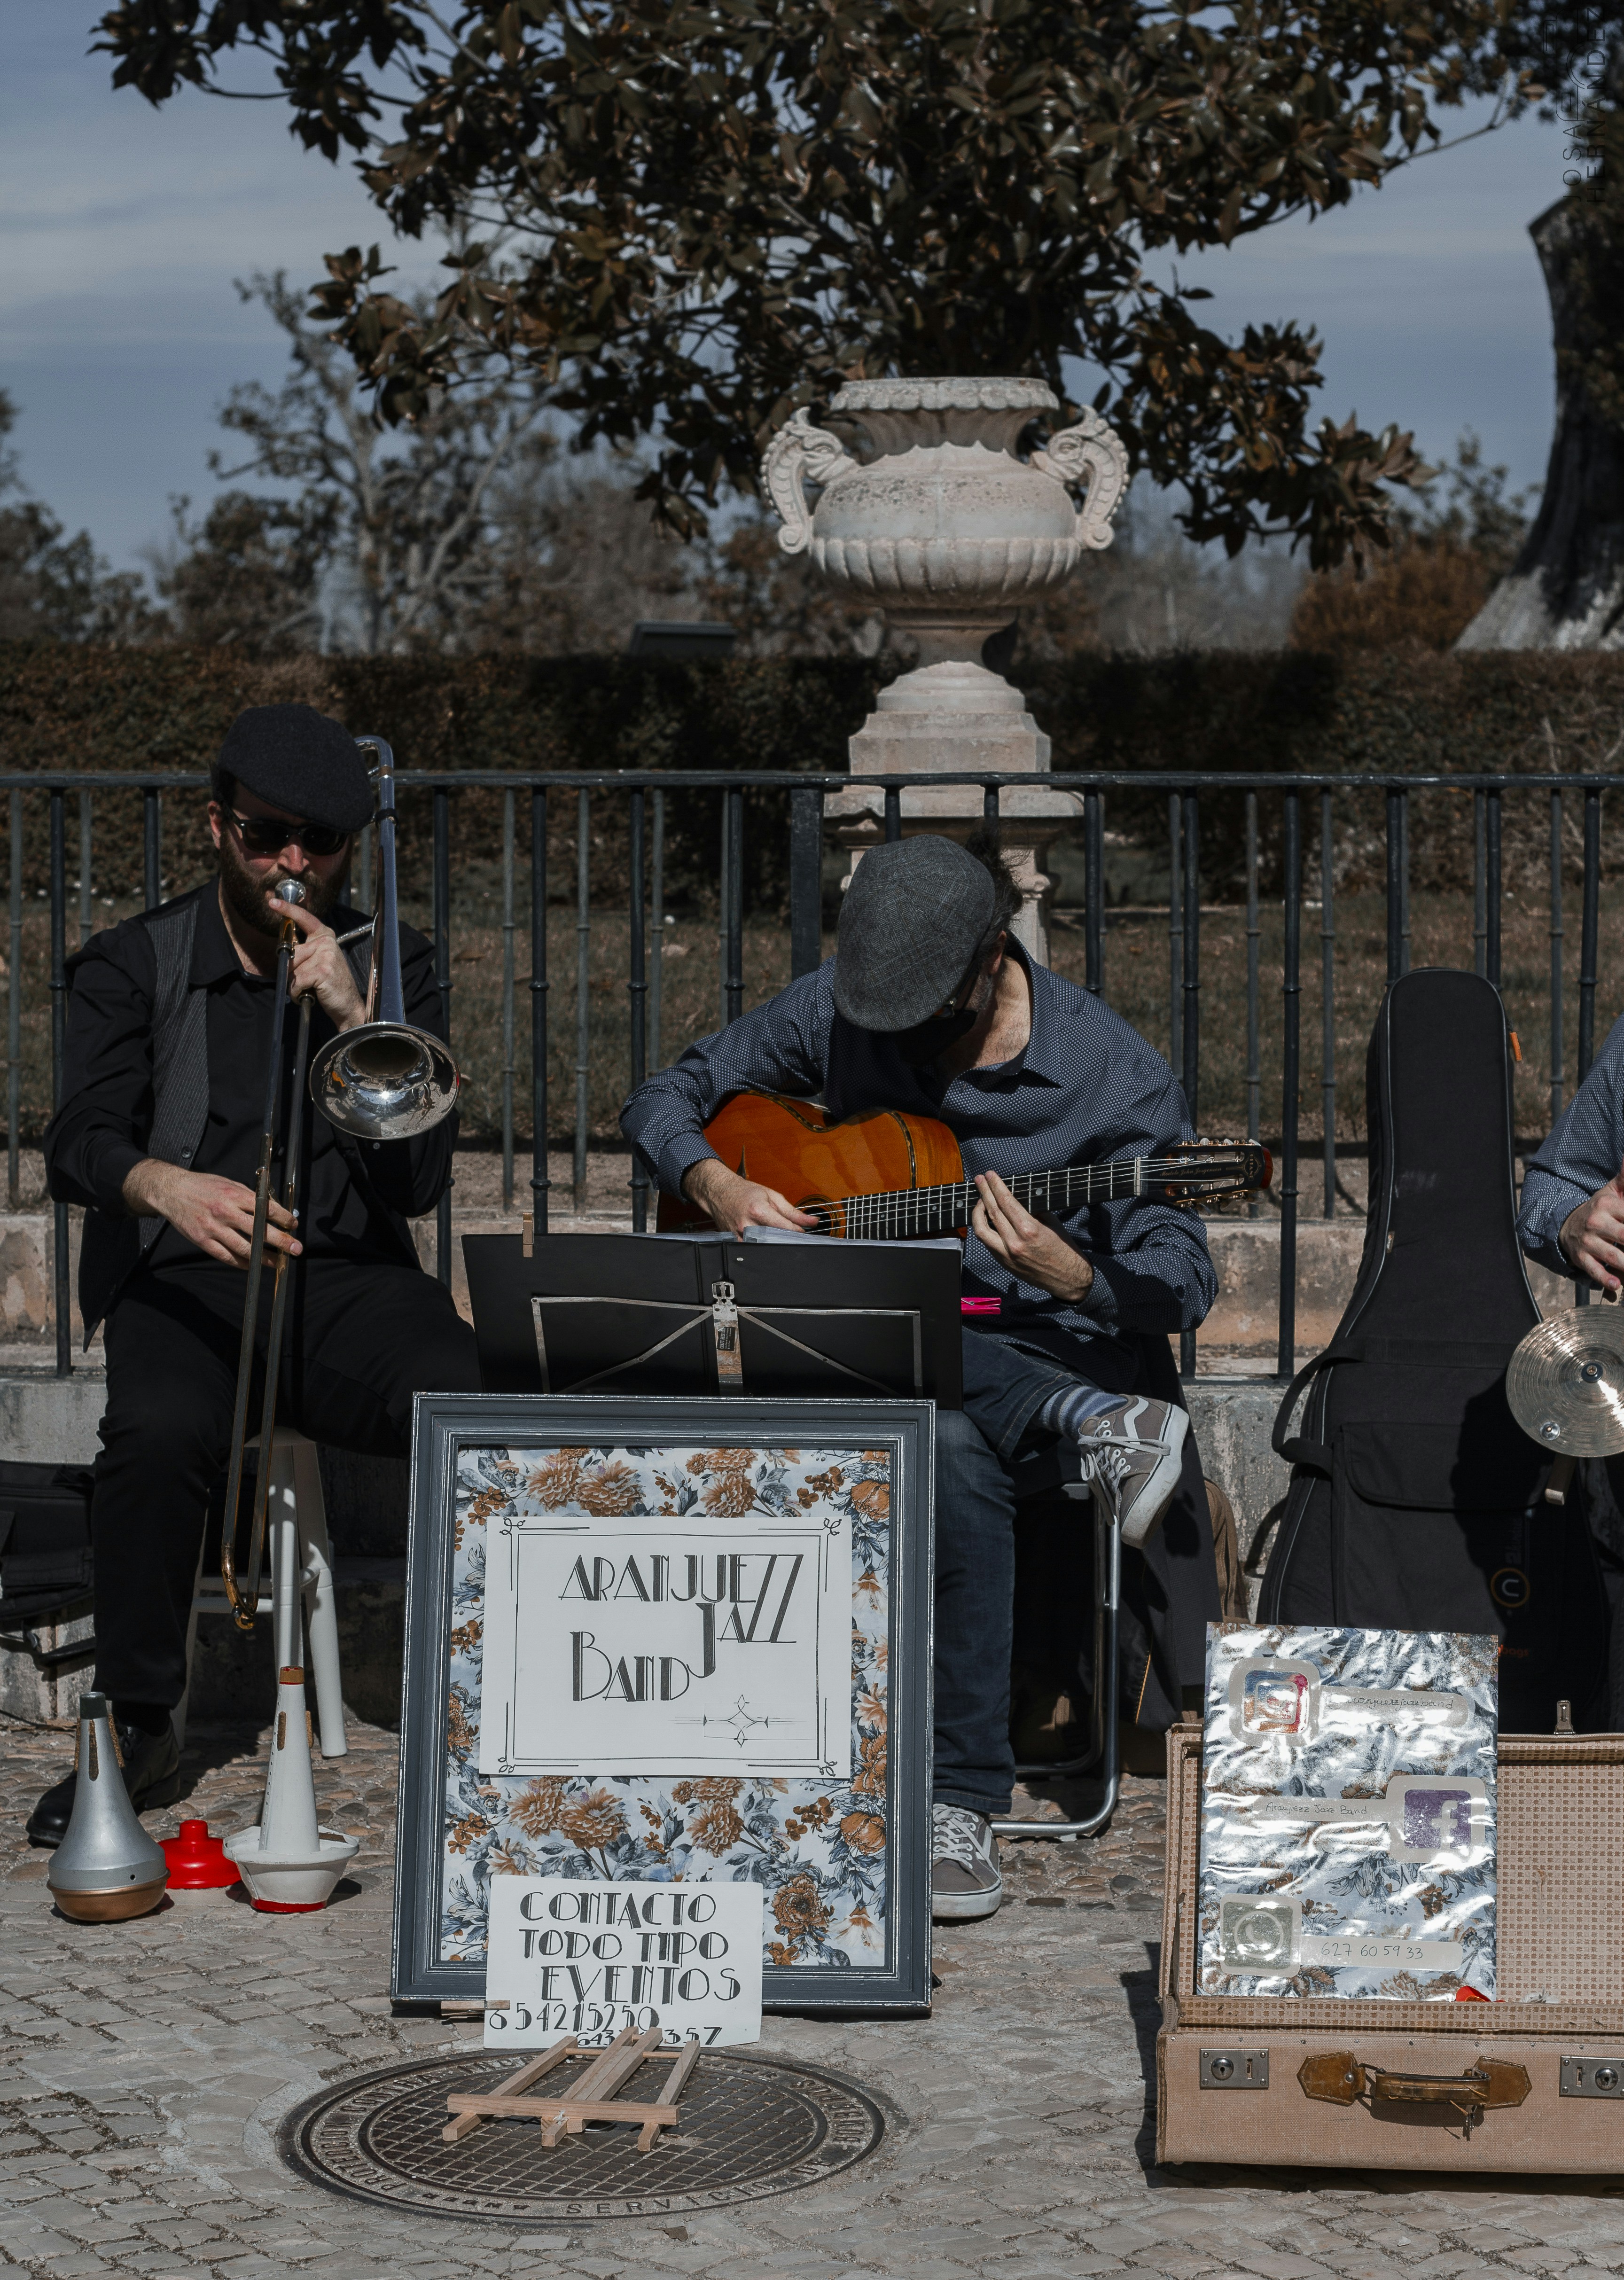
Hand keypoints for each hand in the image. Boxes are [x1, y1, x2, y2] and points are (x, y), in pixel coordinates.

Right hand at [121, 1160, 300, 1268]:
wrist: (171, 1190)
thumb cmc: (203, 1186)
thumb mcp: (229, 1183)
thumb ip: (249, 1196)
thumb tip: (272, 1208)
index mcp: (234, 1195)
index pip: (266, 1208)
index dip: (283, 1218)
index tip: (293, 1225)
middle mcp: (225, 1212)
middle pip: (259, 1231)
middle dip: (282, 1241)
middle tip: (296, 1248)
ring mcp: (213, 1228)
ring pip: (244, 1248)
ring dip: (264, 1257)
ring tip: (278, 1262)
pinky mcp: (202, 1240)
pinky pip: (226, 1256)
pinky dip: (242, 1263)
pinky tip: (253, 1265)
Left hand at [286, 905, 365, 1030]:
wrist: (348, 1004)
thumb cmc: (330, 984)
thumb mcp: (318, 961)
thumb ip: (303, 952)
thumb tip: (282, 953)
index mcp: (325, 936)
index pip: (305, 918)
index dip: (288, 909)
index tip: (273, 902)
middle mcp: (326, 942)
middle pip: (291, 953)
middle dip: (292, 970)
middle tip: (308, 980)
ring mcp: (326, 955)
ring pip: (292, 969)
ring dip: (296, 984)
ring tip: (312, 988)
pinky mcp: (323, 970)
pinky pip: (296, 981)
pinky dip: (298, 992)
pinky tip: (311, 994)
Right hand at [682, 1157, 816, 1236]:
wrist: (719, 1192)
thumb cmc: (744, 1192)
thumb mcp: (772, 1196)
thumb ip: (793, 1211)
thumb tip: (811, 1222)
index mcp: (758, 1210)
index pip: (784, 1228)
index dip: (798, 1231)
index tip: (804, 1232)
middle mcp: (747, 1224)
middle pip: (775, 1240)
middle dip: (787, 1240)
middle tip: (792, 1237)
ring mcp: (739, 1235)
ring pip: (764, 1247)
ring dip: (774, 1244)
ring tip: (778, 1238)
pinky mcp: (734, 1241)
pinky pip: (752, 1249)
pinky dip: (761, 1246)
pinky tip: (764, 1240)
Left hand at [970, 1170, 1093, 1302]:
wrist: (1068, 1280)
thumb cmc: (1065, 1250)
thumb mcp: (1053, 1224)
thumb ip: (1033, 1210)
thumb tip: (1017, 1197)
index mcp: (1030, 1230)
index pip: (1006, 1202)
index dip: (996, 1186)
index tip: (989, 1175)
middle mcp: (1015, 1242)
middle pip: (992, 1212)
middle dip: (984, 1192)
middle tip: (979, 1180)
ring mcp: (1007, 1255)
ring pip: (981, 1230)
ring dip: (977, 1212)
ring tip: (979, 1200)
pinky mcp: (1004, 1263)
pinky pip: (987, 1242)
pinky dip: (984, 1228)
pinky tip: (986, 1219)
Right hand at [1561, 1161, 1623, 1291]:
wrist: (1566, 1224)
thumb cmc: (1600, 1209)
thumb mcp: (1611, 1192)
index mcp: (1607, 1205)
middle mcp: (1596, 1222)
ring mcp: (1588, 1241)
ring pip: (1613, 1255)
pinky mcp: (1581, 1257)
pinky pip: (1594, 1269)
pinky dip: (1605, 1278)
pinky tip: (1616, 1284)